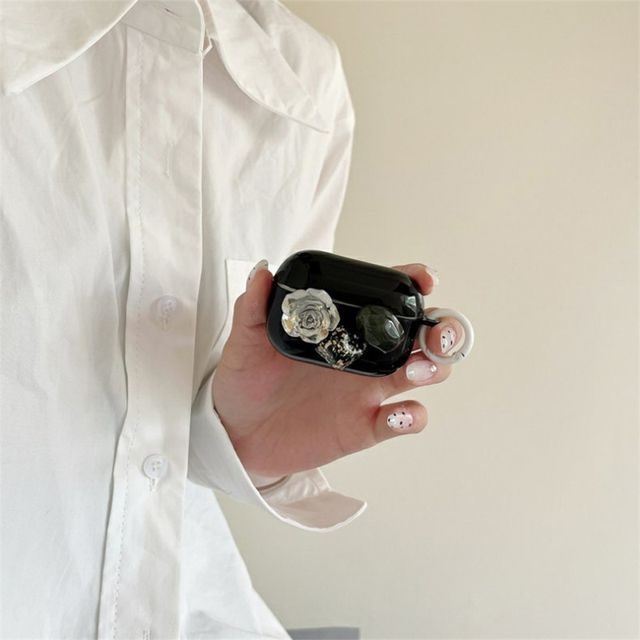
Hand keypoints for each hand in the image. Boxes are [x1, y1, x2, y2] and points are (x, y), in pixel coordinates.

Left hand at [211, 260, 465, 478]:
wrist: (237, 434)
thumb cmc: (245, 382)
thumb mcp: (245, 341)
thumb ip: (253, 307)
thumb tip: (262, 272)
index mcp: (343, 327)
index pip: (387, 299)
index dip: (413, 285)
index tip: (422, 280)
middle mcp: (364, 355)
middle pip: (421, 335)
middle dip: (444, 328)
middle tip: (437, 330)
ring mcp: (368, 391)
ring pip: (423, 373)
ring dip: (434, 367)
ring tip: (417, 368)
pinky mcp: (365, 426)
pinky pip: (402, 421)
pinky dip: (412, 417)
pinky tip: (398, 414)